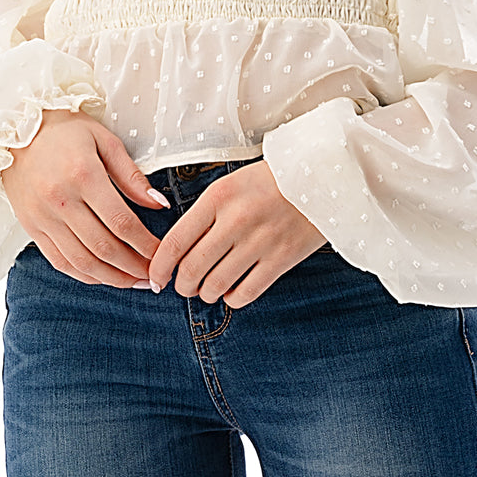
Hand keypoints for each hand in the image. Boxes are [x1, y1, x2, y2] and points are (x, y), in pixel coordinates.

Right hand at [0, 108, 166, 287]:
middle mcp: (60, 200)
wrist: (13, 129)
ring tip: (134, 282)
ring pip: (82, 261)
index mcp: (83, 175)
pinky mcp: (31, 227)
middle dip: (134, 267)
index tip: (162, 253)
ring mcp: (42, 217)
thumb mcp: (104, 140)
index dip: (145, 244)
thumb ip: (132, 175)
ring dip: (112, 278)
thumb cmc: (64, 130)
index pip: (121, 222)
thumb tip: (160, 205)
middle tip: (154, 276)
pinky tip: (104, 276)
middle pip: (103, 247)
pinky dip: (84, 275)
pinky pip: (59, 261)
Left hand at [146, 158, 327, 307]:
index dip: (159, 267)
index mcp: (217, 198)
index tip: (156, 278)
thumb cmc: (270, 181)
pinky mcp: (281, 259)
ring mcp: (260, 242)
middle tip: (184, 285)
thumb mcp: (231, 185)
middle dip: (181, 285)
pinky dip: (232, 298)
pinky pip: (245, 294)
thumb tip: (178, 251)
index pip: (174, 242)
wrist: (321, 177)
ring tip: (209, 287)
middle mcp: (235, 221)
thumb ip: (205, 214)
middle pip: (191, 269)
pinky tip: (233, 289)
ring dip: (206, 293)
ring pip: (215, 286)